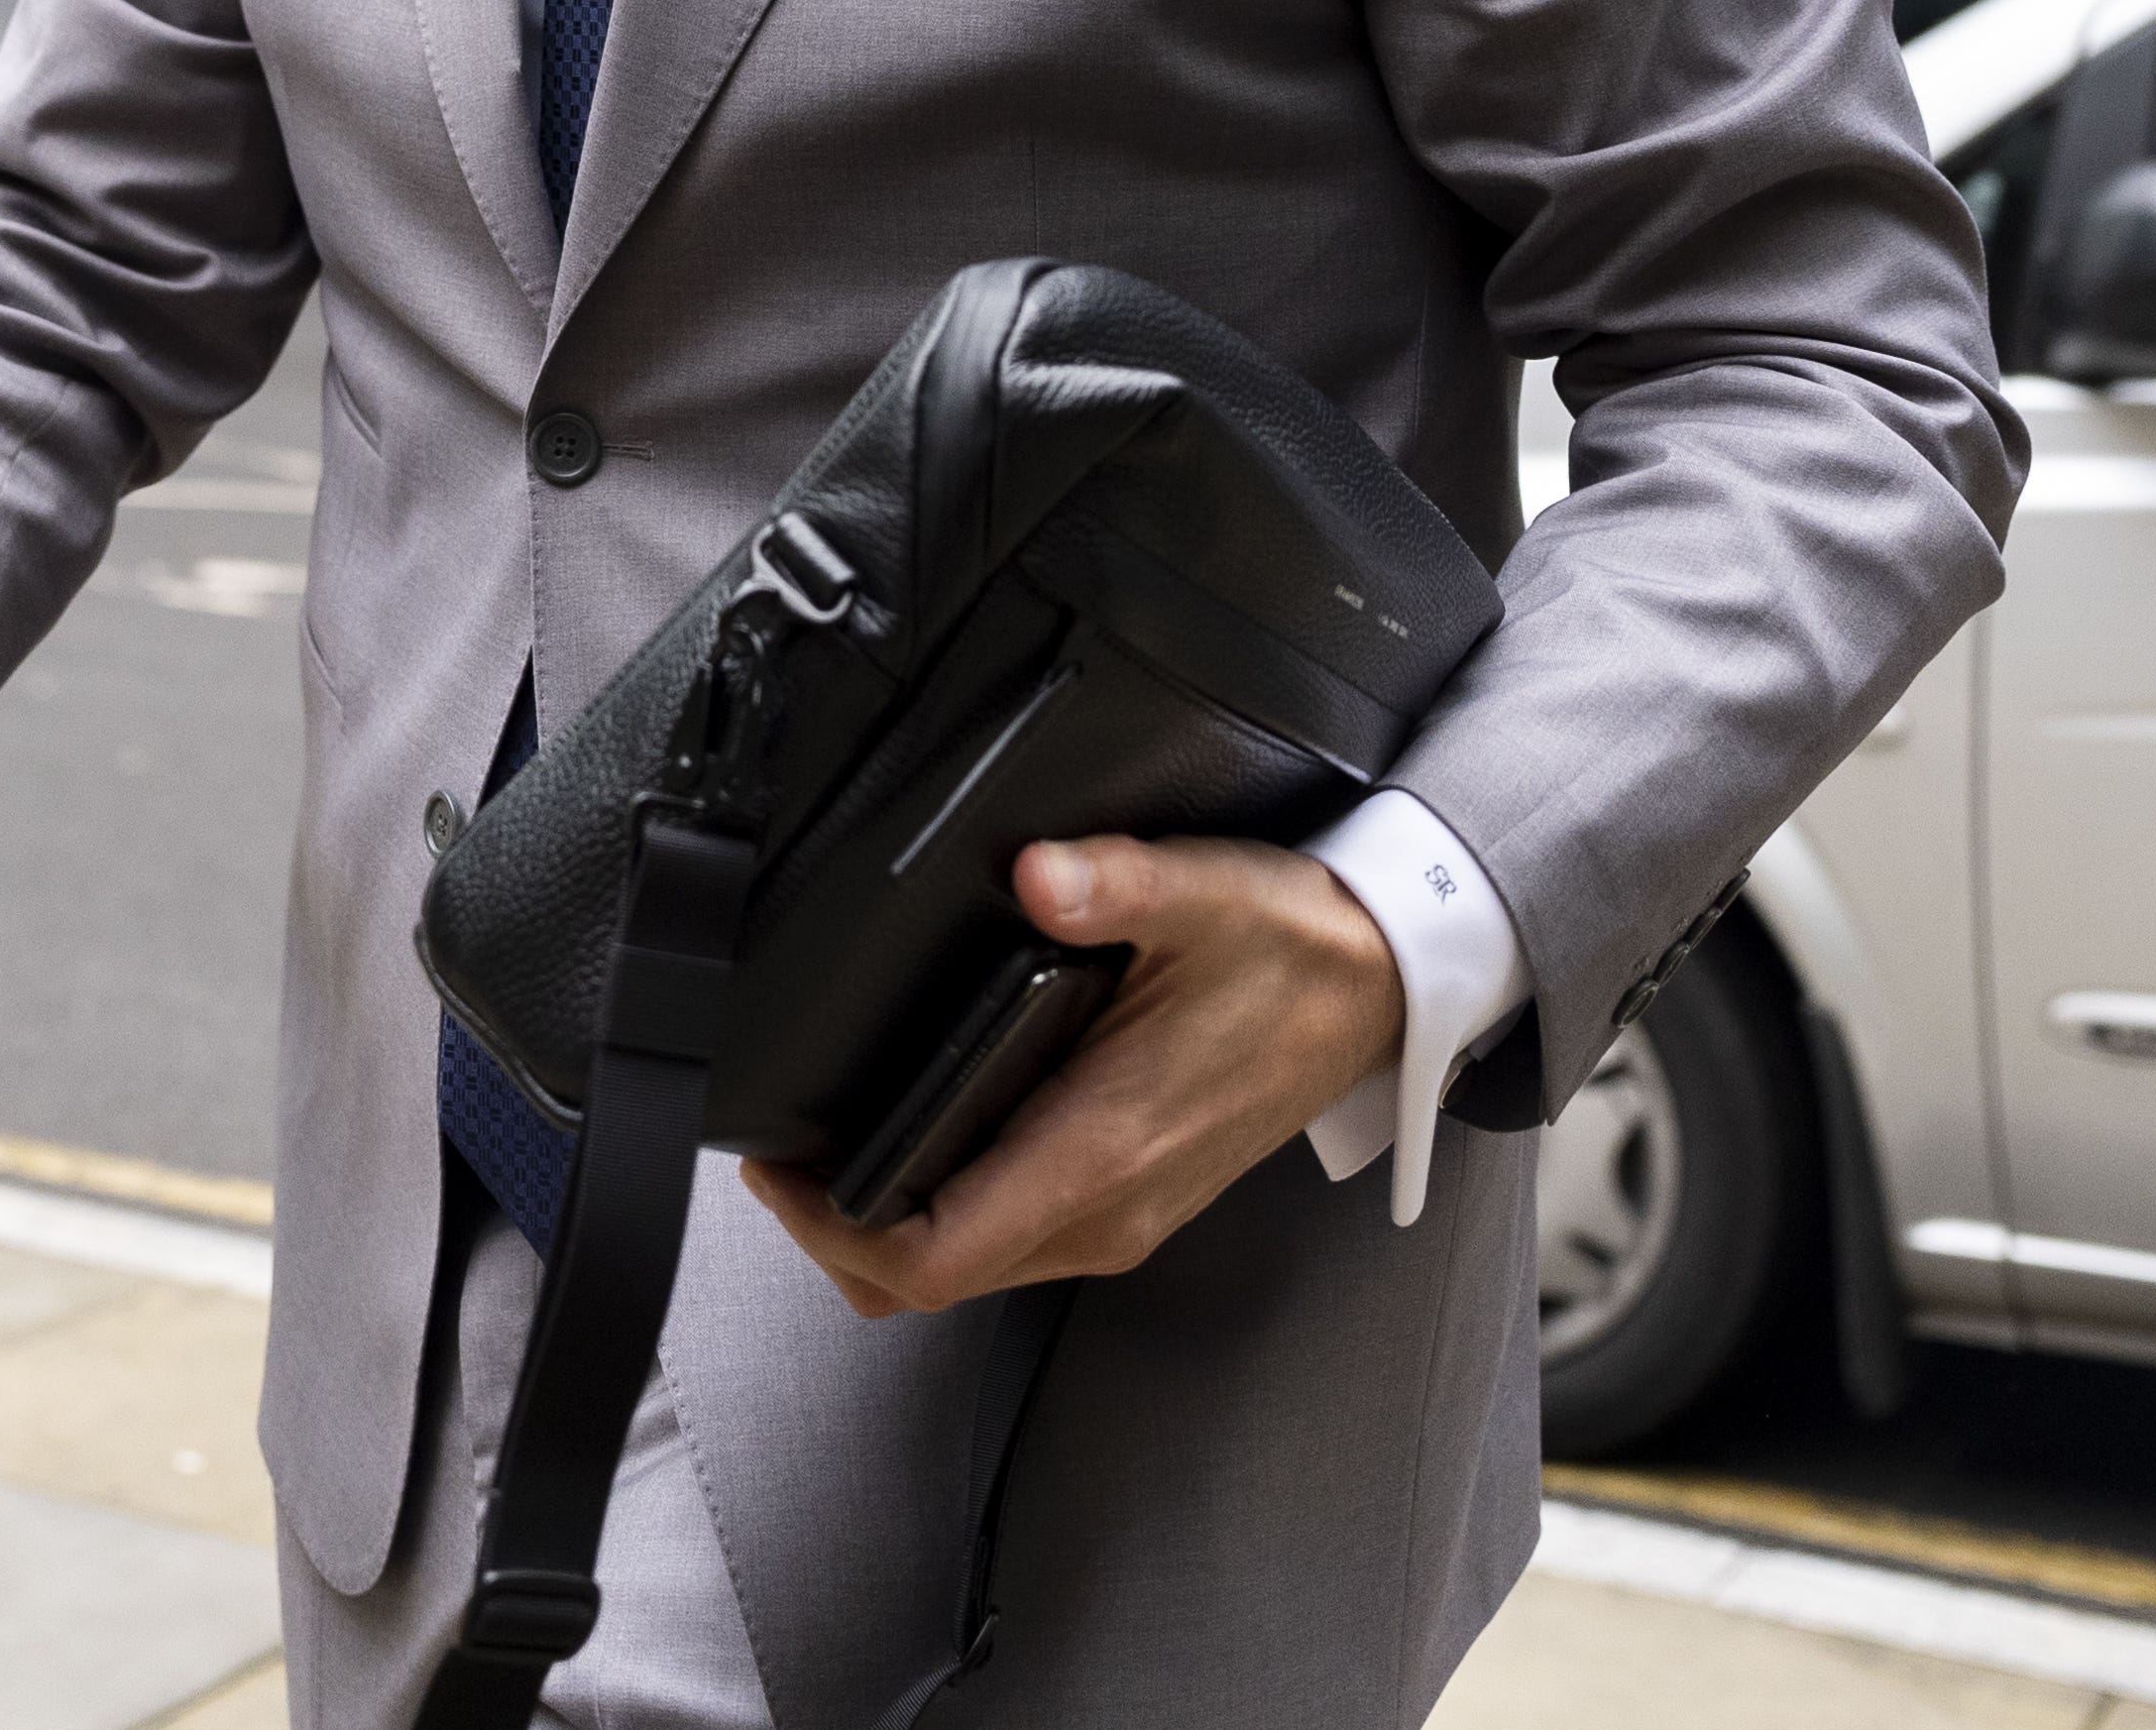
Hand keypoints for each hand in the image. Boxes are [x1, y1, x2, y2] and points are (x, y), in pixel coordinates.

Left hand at [742, 834, 1399, 1318]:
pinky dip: (940, 1214)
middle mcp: (1105, 1212)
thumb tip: (1040, 875)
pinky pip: (1006, 1242)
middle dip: (836, 1229)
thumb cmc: (1293, 945)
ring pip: (965, 1269)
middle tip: (780, 1144)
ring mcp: (1120, 1218)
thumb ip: (1116, 883)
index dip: (830, 1228)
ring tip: (828, 1139)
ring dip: (885, 1225)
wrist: (1381, 987)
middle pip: (928, 1281)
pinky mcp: (1129, 1203)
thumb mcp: (1206, 892)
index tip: (774, 1164)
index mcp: (1103, 1153)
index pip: (933, 1254)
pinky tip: (915, 1137)